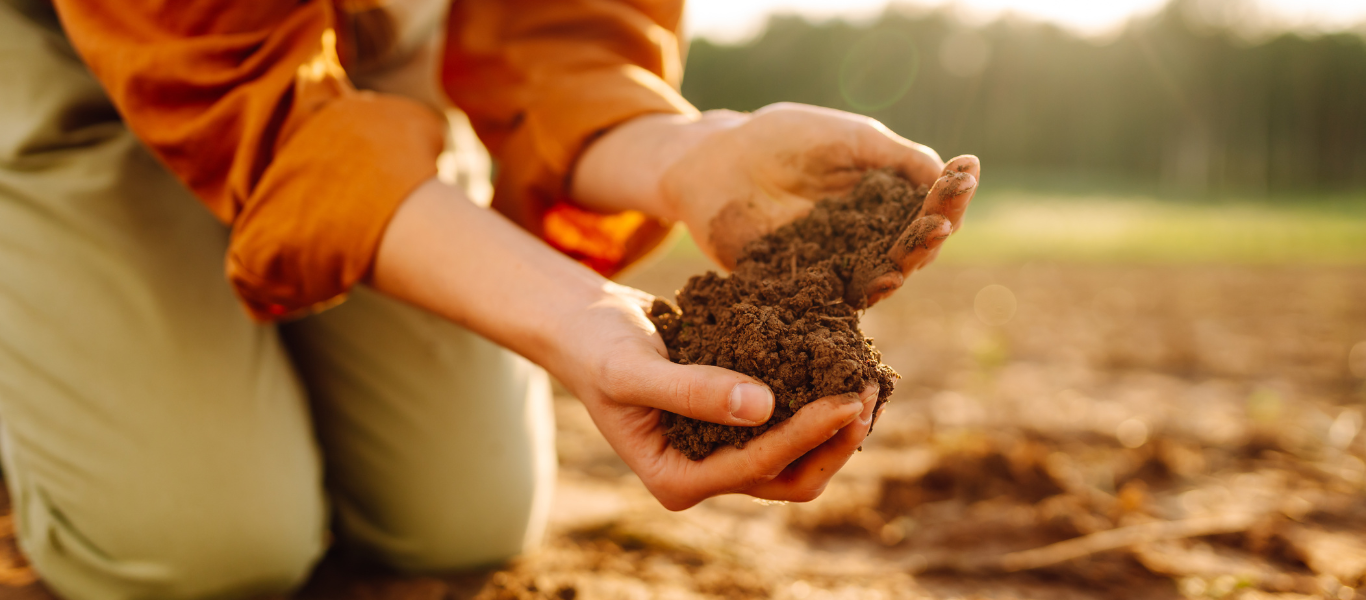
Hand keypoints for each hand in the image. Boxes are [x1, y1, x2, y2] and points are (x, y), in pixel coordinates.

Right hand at [373, 180, 882, 510]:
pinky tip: (844, 368)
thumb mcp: (633, 368)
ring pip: (799, 459)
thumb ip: (691, 389)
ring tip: (867, 381)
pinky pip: (790, 424)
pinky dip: (819, 403)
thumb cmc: (597, 347)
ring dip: (835, 429)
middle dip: (834, 443)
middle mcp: (705, 474)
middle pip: (791, 479)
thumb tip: (763, 407)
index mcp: (676, 478)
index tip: (846, 399)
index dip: (806, 434)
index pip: (757, 465)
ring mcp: (722, 452)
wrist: (586, 325)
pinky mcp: (736, 423)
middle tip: (867, 393)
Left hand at [573, 103, 979, 305]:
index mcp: (883, 203)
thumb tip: (950, 172)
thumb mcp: (848, 138)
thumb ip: (896, 157)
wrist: (715, 162)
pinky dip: (865, 290)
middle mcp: (867, 240)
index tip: (965, 176)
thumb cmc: (782, 140)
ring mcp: (838, 267)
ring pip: (884, 274)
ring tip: (927, 246)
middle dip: (932, 232)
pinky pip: (839, 297)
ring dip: (908, 263)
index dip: (948, 193)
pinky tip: (884, 279)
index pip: (926, 205)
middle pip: (912, 246)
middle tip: (946, 220)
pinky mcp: (804, 290)